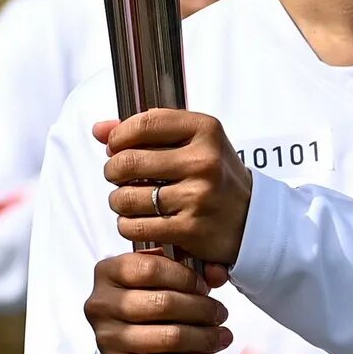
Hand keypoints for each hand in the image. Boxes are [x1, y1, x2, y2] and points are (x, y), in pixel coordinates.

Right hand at [85, 252, 232, 353]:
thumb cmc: (145, 314)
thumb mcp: (158, 283)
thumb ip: (186, 271)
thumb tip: (217, 272)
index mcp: (107, 274)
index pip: (150, 268)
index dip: (185, 277)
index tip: (204, 287)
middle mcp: (101, 305)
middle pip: (163, 303)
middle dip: (202, 309)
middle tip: (220, 314)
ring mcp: (107, 338)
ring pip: (170, 336)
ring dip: (204, 338)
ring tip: (219, 337)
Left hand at [98, 109, 251, 267]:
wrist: (254, 220)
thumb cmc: (215, 176)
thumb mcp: (192, 142)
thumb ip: (145, 130)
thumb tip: (98, 130)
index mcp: (205, 130)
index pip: (144, 124)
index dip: (118, 137)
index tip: (115, 147)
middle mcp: (204, 161)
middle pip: (127, 162)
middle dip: (112, 171)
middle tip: (117, 176)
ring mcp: (198, 196)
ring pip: (126, 197)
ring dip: (117, 201)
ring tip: (127, 200)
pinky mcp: (191, 229)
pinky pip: (136, 226)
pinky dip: (127, 225)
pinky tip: (137, 221)